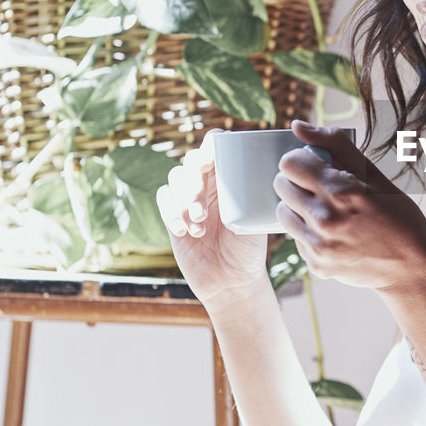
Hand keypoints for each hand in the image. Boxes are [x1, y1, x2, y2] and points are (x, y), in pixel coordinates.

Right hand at [155, 130, 269, 306]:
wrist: (230, 281)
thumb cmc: (249, 249)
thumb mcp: (254, 219)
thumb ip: (251, 193)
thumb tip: (262, 169)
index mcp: (230, 177)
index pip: (215, 145)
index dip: (208, 147)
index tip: (209, 164)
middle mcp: (209, 184)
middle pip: (190, 160)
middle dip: (193, 181)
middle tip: (201, 208)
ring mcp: (189, 199)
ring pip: (175, 178)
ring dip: (184, 199)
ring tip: (199, 226)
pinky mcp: (173, 215)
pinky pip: (163, 198)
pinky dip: (171, 212)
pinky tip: (186, 232)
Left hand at [274, 120, 425, 291]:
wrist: (412, 265)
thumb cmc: (397, 214)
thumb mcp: (373, 173)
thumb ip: (334, 144)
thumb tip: (297, 126)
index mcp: (341, 190)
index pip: (290, 162)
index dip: (302, 160)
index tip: (315, 165)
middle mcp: (325, 219)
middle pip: (281, 185)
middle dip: (297, 181)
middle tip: (321, 188)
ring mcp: (319, 246)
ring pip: (282, 213)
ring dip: (298, 207)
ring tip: (325, 210)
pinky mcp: (316, 265)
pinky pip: (295, 238)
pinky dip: (308, 232)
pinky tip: (333, 233)